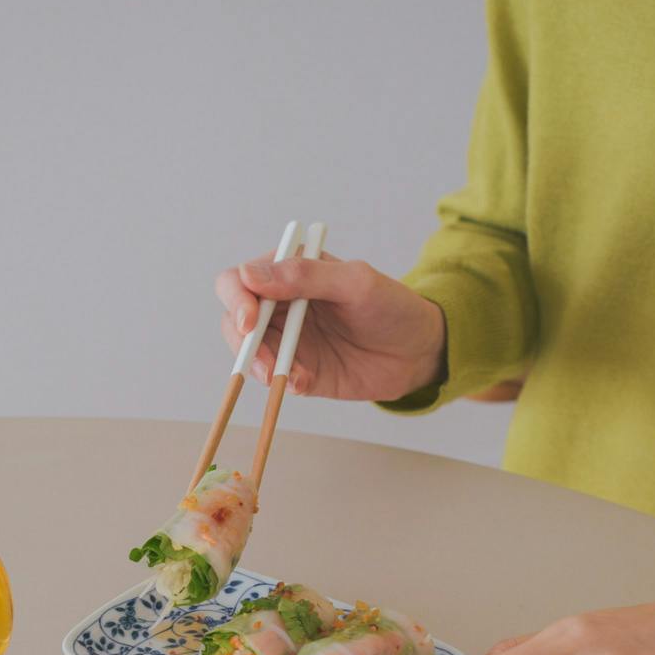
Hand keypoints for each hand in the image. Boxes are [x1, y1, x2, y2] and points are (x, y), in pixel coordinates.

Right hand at [214, 252, 444, 399]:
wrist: (419, 351)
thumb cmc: (391, 307)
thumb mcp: (355, 282)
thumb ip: (306, 276)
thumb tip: (250, 275)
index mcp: (288, 272)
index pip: (239, 280)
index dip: (236, 298)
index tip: (251, 318)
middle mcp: (280, 306)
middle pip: (234, 319)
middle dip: (242, 340)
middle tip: (263, 356)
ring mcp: (287, 341)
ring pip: (248, 353)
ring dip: (259, 365)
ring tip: (287, 373)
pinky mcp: (298, 371)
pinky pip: (275, 379)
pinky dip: (281, 382)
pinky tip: (303, 380)